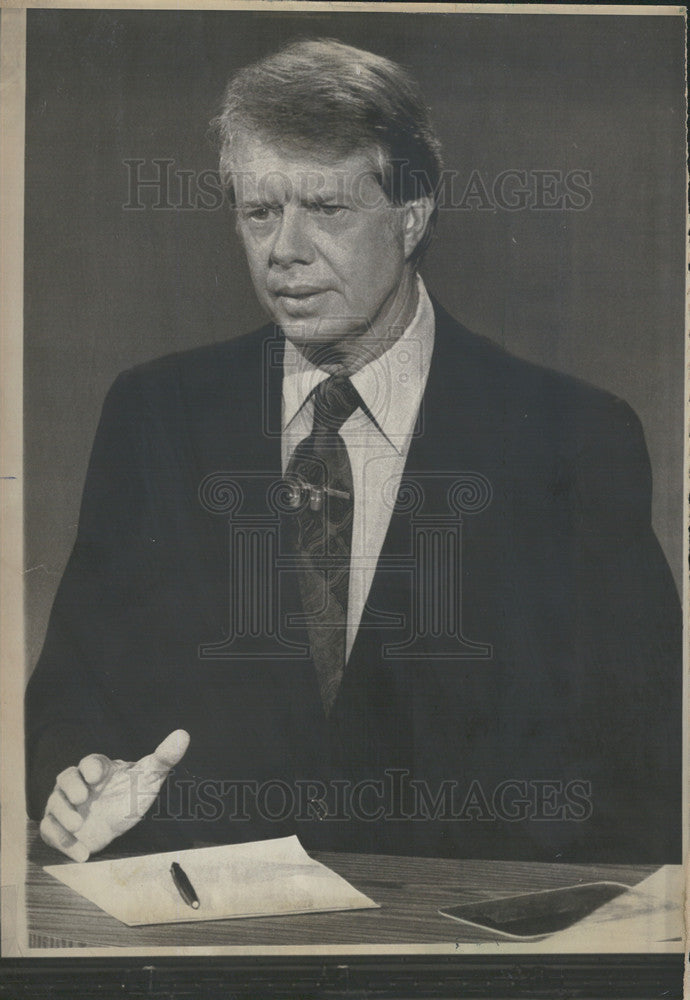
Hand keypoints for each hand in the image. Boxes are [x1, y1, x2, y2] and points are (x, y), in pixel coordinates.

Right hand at [39, 729, 189, 861]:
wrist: (116, 822)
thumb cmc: (132, 794)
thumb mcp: (150, 778)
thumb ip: (164, 757)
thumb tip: (183, 735)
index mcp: (98, 769)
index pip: (90, 762)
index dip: (91, 767)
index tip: (97, 777)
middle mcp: (77, 784)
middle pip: (65, 778)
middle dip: (71, 787)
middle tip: (81, 798)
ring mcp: (65, 805)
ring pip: (54, 804)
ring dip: (63, 815)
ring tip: (78, 825)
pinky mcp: (59, 826)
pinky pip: (49, 830)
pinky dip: (62, 842)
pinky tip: (82, 853)